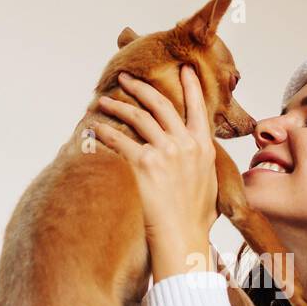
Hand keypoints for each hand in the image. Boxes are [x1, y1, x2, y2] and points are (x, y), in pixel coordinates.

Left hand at [92, 66, 218, 280]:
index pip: (197, 108)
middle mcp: (186, 144)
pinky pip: (120, 141)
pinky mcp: (144, 164)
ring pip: (138, 118)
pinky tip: (95, 128)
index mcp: (203, 147)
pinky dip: (105, 132)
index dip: (190, 86)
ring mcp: (165, 152)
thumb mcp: (211, 185)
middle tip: (126, 78)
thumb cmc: (195, 219)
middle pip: (161, 105)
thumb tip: (199, 158)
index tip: (184, 68)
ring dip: (119, 106)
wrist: (183, 237)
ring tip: (104, 101)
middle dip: (141, 88)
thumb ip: (204, 164)